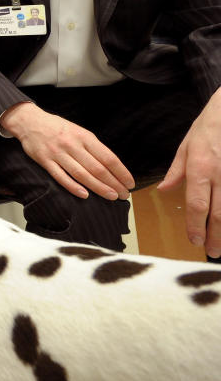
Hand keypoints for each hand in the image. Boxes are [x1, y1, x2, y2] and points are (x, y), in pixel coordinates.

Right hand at [1, 102, 134, 200]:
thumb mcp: (78, 131)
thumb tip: (110, 165)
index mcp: (84, 136)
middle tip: (124, 194)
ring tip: (111, 196)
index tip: (129, 183)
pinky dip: (73, 187)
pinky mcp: (45, 161)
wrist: (30, 121)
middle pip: (97, 168)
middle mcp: (72, 145)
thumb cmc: (57, 127)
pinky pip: (61, 176)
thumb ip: (92, 147)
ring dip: (98, 187)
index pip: (108, 157)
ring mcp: (58, 153)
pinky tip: (84, 195)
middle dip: (114, 183)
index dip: (121, 172)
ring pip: (81, 174)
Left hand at [159, 88, 220, 256]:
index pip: (197, 204)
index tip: (193, 240)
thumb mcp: (186, 146)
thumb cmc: (208, 128)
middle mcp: (220, 176)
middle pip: (219, 213)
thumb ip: (176, 171)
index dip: (196, 225)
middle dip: (215, 236)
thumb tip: (164, 191)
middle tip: (212, 252)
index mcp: (201, 169)